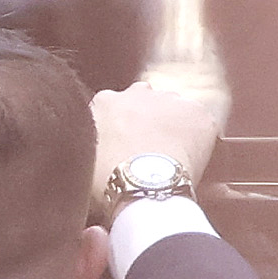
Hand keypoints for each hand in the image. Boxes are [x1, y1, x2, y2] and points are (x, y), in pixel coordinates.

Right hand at [90, 80, 221, 217]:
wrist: (141, 185)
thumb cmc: (104, 179)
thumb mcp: (78, 156)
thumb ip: (82, 141)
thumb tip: (84, 145)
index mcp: (103, 102)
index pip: (110, 106)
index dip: (117, 126)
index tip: (119, 142)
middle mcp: (137, 93)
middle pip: (144, 101)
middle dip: (145, 118)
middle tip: (144, 148)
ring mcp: (170, 100)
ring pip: (173, 109)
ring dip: (171, 125)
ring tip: (168, 155)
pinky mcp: (198, 113)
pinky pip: (200, 123)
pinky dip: (196, 138)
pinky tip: (188, 158)